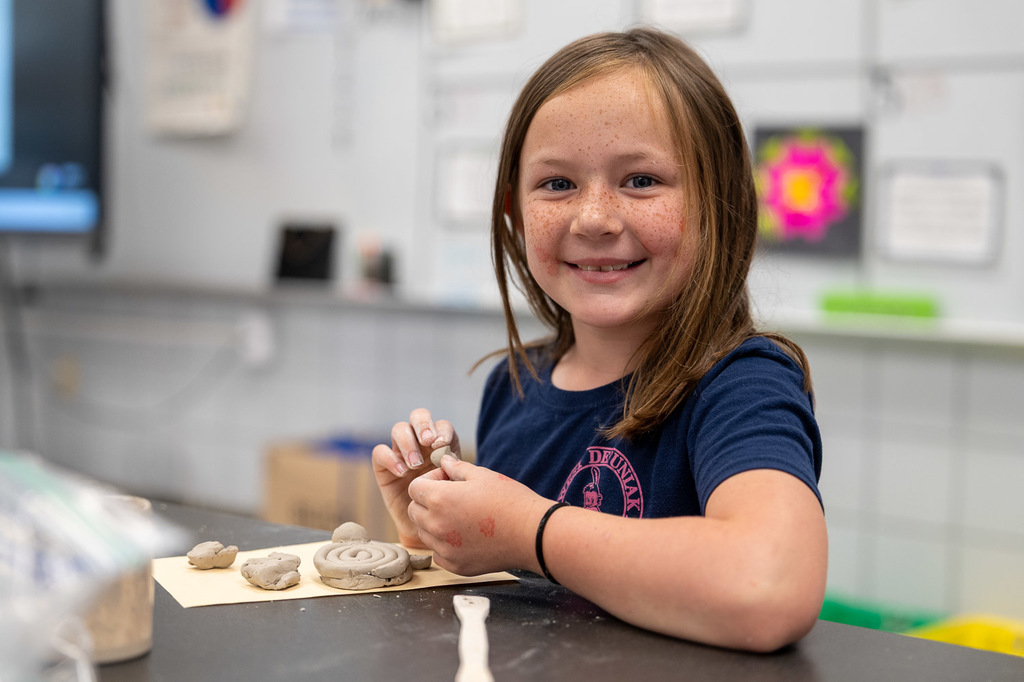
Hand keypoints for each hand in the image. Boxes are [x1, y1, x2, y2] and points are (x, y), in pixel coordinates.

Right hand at [372, 408, 458, 546]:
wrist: (427, 528)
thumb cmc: (445, 505)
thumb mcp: (455, 486)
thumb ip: (455, 471)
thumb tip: (454, 461)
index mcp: (441, 444)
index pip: (441, 425)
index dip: (441, 430)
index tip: (442, 445)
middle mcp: (420, 443)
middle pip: (418, 417)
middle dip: (423, 425)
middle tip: (428, 442)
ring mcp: (401, 452)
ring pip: (400, 430)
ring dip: (408, 444)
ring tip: (415, 464)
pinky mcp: (383, 465)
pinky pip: (380, 452)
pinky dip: (391, 458)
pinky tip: (402, 473)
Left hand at [406, 455, 548, 575]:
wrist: (531, 534)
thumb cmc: (510, 501)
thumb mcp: (482, 475)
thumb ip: (456, 468)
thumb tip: (443, 462)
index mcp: (439, 499)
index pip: (414, 488)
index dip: (429, 481)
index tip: (447, 481)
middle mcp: (436, 525)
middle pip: (414, 511)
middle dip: (427, 502)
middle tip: (452, 498)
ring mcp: (445, 548)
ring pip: (424, 533)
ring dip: (434, 523)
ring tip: (460, 517)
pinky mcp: (455, 565)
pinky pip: (438, 553)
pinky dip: (445, 545)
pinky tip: (464, 536)